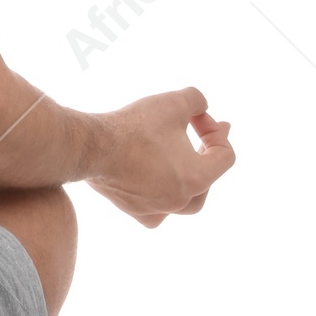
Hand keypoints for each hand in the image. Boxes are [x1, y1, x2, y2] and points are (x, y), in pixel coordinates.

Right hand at [84, 87, 234, 227]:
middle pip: (207, 182)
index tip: (198, 116)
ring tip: (179, 165)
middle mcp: (181, 200)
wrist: (90, 147)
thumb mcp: (173, 102)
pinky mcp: (134, 210)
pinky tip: (154, 188)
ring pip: (184, 203)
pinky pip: (156, 214)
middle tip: (199, 137)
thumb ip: (197, 100)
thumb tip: (201, 106)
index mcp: (197, 178)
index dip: (217, 131)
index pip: (225, 156)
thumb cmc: (134, 126)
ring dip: (187, 183)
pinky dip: (160, 202)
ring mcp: (157, 209)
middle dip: (206, 156)